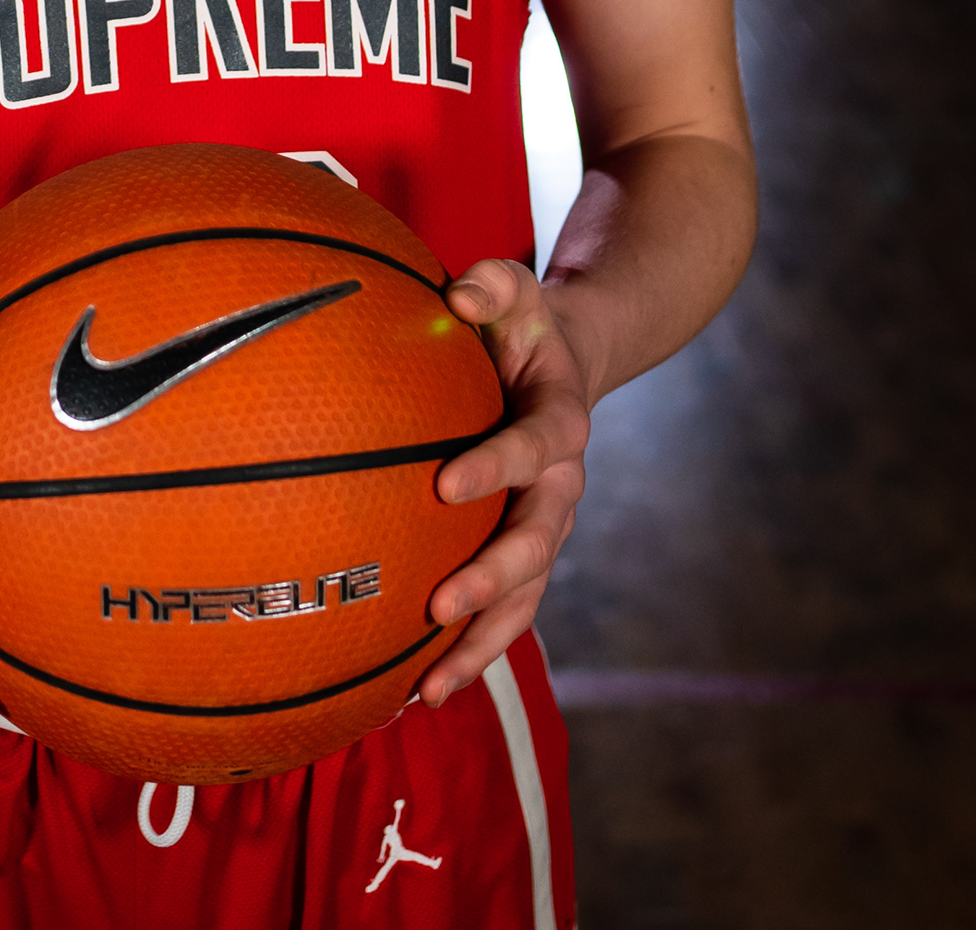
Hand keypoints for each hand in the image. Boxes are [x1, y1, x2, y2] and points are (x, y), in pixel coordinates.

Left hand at [418, 258, 590, 705]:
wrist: (563, 363)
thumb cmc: (521, 323)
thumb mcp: (515, 287)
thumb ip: (492, 284)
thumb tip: (458, 295)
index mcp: (561, 422)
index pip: (533, 448)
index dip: (496, 466)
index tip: (445, 483)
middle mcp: (561, 487)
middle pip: (537, 546)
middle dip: (490, 579)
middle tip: (438, 605)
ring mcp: (545, 530)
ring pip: (523, 600)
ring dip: (479, 643)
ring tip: (427, 687)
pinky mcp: (521, 557)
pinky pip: (501, 613)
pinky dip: (466, 651)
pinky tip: (413, 690)